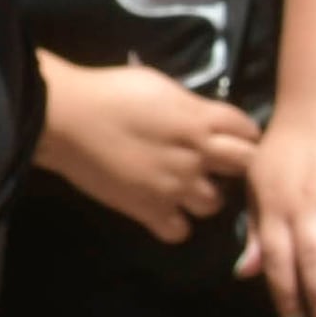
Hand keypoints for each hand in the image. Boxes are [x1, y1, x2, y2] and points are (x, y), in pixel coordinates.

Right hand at [30, 57, 245, 242]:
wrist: (67, 119)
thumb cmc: (109, 92)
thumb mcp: (159, 85)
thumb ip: (189, 106)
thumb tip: (200, 116)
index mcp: (200, 120)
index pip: (248, 130)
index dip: (245, 134)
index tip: (237, 136)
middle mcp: (196, 156)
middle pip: (243, 167)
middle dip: (236, 164)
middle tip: (218, 163)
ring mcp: (175, 187)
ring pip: (214, 204)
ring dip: (205, 196)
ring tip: (187, 187)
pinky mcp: (149, 211)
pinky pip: (179, 231)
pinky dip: (175, 223)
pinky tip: (164, 210)